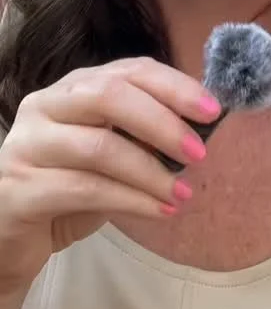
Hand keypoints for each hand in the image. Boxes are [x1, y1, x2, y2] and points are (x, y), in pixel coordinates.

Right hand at [0, 57, 219, 295]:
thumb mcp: (109, 157)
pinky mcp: (19, 188)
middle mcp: (45, 106)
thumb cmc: (66, 191)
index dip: (174, 86)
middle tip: (198, 154)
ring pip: (99, 147)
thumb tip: (200, 132)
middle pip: (109, 97)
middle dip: (162, 123)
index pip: (129, 71)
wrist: (10, 238)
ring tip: (183, 194)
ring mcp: (27, 145)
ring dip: (151, 172)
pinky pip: (85, 190)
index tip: (212, 111)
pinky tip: (159, 211)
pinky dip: (131, 201)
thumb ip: (142, 138)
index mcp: (72, 88)